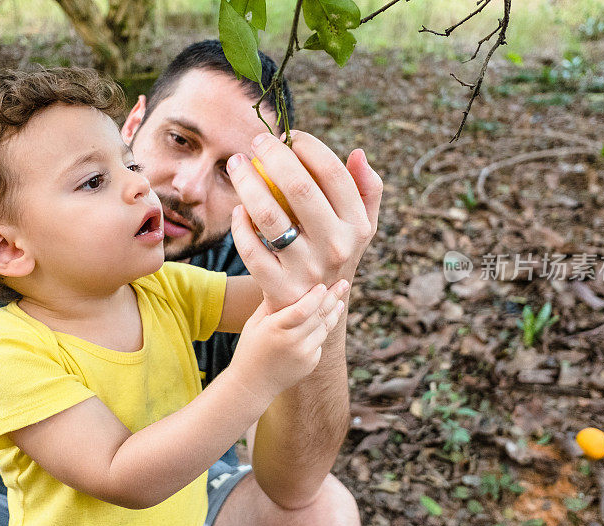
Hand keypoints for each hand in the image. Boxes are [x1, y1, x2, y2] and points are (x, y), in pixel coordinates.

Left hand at [228, 130, 381, 311]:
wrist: (315, 311)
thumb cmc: (334, 251)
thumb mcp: (360, 227)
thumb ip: (366, 190)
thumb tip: (357, 153)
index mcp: (357, 226)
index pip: (333, 174)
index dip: (309, 147)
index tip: (290, 136)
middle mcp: (335, 247)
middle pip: (299, 188)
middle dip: (273, 156)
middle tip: (258, 141)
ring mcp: (305, 269)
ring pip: (268, 215)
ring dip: (247, 183)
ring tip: (237, 164)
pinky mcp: (278, 286)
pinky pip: (250, 248)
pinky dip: (239, 224)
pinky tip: (237, 208)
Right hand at [230, 280, 348, 401]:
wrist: (253, 383)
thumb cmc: (250, 348)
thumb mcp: (254, 323)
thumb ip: (270, 304)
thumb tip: (285, 282)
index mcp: (276, 328)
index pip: (302, 309)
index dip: (315, 296)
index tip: (323, 284)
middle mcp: (292, 341)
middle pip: (319, 316)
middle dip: (333, 297)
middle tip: (343, 283)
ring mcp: (304, 354)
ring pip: (325, 328)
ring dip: (334, 312)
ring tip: (340, 300)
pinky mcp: (311, 363)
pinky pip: (320, 341)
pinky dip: (324, 328)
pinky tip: (329, 316)